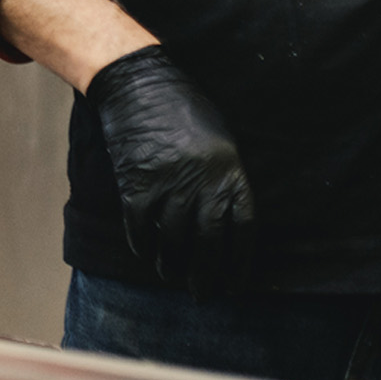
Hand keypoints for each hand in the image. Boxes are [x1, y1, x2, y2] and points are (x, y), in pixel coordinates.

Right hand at [86, 45, 256, 294]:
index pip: (243, 229)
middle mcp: (203, 182)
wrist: (140, 86)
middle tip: (203, 293)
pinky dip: (144, 245)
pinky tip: (147, 253)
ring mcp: (168, 184)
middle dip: (207, 274)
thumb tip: (226, 222)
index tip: (235, 284)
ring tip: (173, 276)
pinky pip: (142, 228)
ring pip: (174, 241)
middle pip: (209, 243)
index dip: (239, 262)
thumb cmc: (184, 110)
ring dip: (173, 265)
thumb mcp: (221, 140)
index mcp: (230, 171)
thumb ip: (225, 179)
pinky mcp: (137, 185)